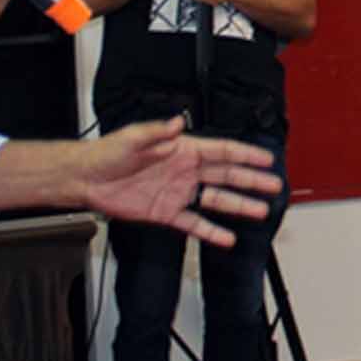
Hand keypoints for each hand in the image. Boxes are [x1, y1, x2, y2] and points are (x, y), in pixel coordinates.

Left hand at [80, 117, 279, 245]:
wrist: (87, 179)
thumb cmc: (107, 154)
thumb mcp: (133, 137)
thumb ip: (158, 132)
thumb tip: (177, 123)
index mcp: (182, 150)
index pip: (221, 151)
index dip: (245, 155)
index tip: (266, 158)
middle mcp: (184, 171)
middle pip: (226, 175)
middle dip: (252, 180)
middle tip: (274, 185)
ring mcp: (178, 193)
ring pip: (216, 199)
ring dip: (239, 205)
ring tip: (260, 211)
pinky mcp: (166, 213)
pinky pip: (194, 223)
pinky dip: (211, 231)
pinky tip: (226, 237)